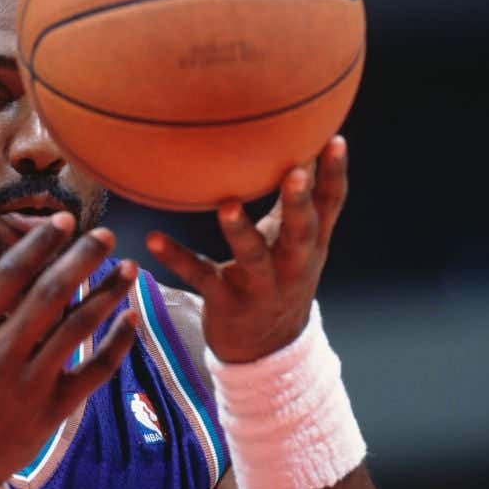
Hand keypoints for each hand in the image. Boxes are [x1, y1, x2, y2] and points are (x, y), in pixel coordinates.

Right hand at [0, 212, 138, 483]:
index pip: (9, 275)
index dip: (40, 243)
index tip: (65, 219)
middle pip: (50, 296)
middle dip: (82, 259)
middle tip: (106, 234)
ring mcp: (29, 384)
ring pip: (77, 330)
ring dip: (107, 295)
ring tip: (129, 268)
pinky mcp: (53, 410)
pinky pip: (93, 373)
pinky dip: (117, 346)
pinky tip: (131, 318)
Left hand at [146, 136, 348, 362]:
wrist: (266, 349)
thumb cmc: (279, 276)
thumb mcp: (296, 243)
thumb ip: (298, 201)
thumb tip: (300, 144)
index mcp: (311, 245)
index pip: (330, 205)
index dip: (334, 173)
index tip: (334, 139)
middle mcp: (292, 266)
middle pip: (301, 232)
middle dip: (299, 203)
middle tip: (295, 172)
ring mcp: (260, 287)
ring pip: (254, 258)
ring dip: (241, 232)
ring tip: (227, 205)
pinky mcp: (226, 302)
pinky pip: (200, 276)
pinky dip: (177, 257)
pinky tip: (154, 238)